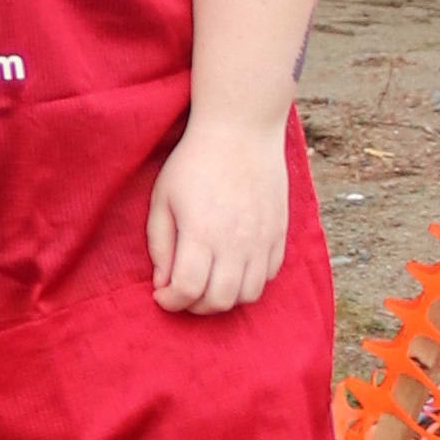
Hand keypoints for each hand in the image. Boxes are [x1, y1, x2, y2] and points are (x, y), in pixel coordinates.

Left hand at [147, 113, 288, 312]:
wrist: (240, 133)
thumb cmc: (193, 162)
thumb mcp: (163, 198)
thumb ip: (160, 243)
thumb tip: (163, 283)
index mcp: (201, 233)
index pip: (188, 290)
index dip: (171, 302)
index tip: (161, 296)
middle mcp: (236, 244)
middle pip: (220, 301)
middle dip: (196, 306)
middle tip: (182, 292)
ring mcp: (262, 242)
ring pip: (248, 296)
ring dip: (224, 298)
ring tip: (206, 282)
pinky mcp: (279, 237)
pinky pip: (268, 278)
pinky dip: (248, 283)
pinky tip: (232, 268)